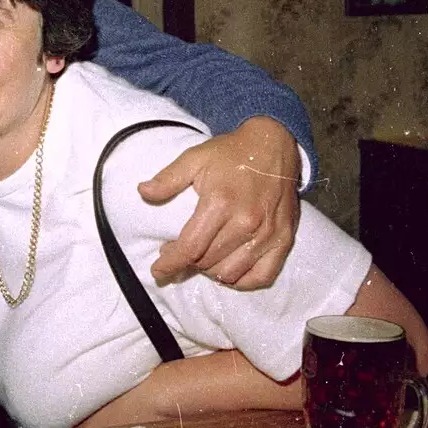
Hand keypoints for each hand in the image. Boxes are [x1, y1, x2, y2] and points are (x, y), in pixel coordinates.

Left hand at [141, 116, 300, 289]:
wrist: (274, 145)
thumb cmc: (231, 153)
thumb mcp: (195, 158)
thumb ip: (168, 178)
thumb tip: (142, 191)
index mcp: (221, 202)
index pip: (190, 247)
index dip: (170, 263)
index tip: (158, 270)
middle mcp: (246, 221)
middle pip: (207, 262)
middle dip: (186, 263)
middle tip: (177, 252)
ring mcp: (268, 233)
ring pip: (230, 273)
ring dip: (210, 271)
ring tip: (201, 257)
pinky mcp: (284, 240)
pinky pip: (261, 276)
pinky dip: (241, 281)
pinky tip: (228, 271)